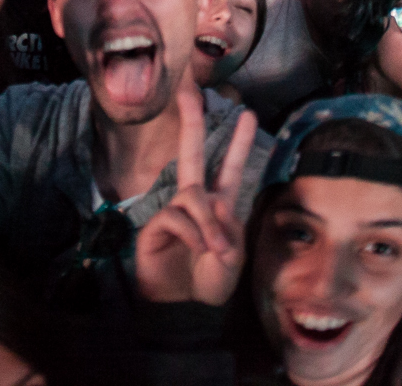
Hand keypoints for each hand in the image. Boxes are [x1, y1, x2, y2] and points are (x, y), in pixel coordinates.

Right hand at [133, 79, 256, 304]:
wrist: (186, 310)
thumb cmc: (211, 282)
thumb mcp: (233, 256)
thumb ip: (226, 227)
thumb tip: (212, 201)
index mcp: (219, 205)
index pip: (229, 167)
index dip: (237, 142)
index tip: (246, 113)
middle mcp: (195, 202)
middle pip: (192, 154)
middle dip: (191, 122)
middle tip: (191, 91)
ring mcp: (173, 212)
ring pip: (193, 197)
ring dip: (208, 224)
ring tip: (216, 251)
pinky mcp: (155, 226)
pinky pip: (177, 217)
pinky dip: (193, 234)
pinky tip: (196, 250)